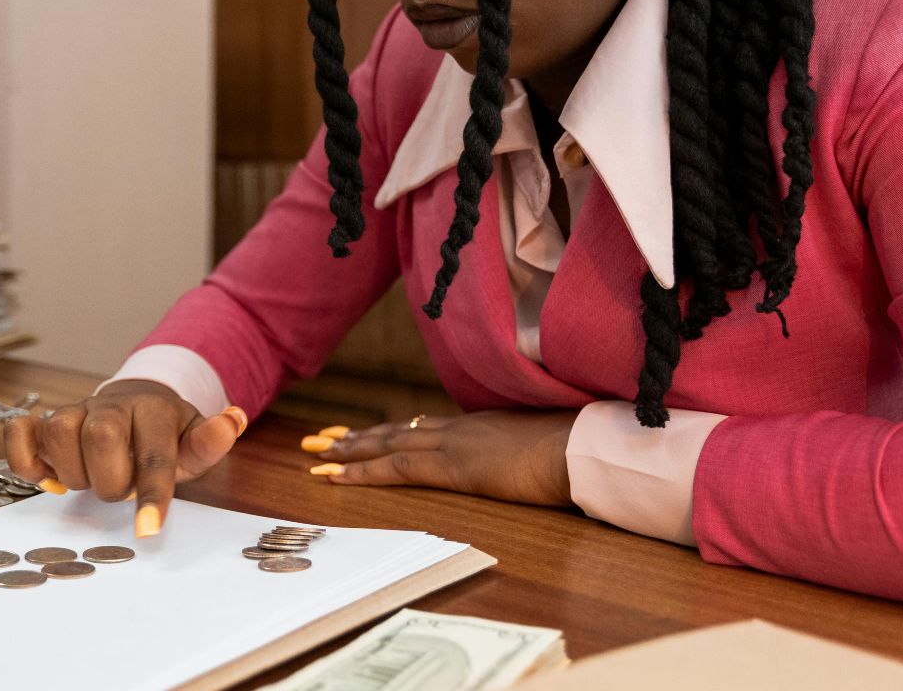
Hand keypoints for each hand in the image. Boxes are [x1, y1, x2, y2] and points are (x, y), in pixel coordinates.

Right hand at [4, 380, 248, 536]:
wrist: (137, 404)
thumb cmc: (166, 435)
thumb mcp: (192, 441)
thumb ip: (209, 441)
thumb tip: (233, 419)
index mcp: (154, 410)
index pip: (154, 454)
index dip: (151, 494)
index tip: (146, 530)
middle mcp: (111, 405)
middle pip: (100, 437)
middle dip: (110, 480)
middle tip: (119, 489)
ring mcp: (75, 410)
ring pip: (58, 432)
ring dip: (73, 471)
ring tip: (91, 479)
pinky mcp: (45, 420)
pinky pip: (20, 432)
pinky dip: (26, 459)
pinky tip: (47, 477)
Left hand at [305, 410, 578, 505]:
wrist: (583, 449)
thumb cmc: (575, 454)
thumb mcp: (542, 451)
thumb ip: (522, 454)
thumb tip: (522, 463)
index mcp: (481, 425)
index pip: (424, 427)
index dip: (393, 432)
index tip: (366, 434)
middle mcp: (460, 428)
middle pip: (397, 431)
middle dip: (358, 437)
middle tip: (322, 439)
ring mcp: (453, 444)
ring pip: (388, 445)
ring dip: (350, 451)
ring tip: (318, 454)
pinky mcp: (451, 466)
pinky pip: (395, 468)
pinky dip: (362, 472)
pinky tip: (336, 476)